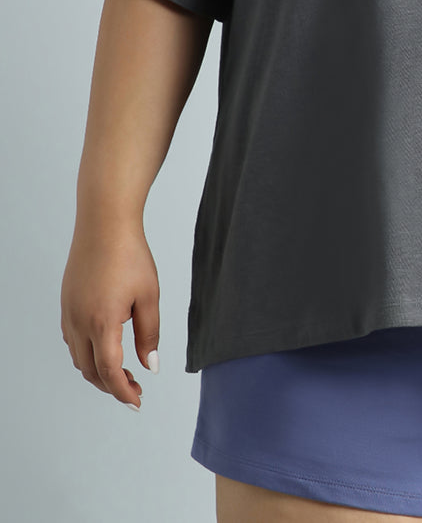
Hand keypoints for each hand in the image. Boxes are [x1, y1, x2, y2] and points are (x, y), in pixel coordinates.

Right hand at [61, 221, 159, 409]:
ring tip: (123, 371)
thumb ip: (149, 334)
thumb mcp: (149, 295)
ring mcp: (69, 313)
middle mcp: (79, 322)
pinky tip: (106, 348)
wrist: (104, 224)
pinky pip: (73, 341)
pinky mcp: (66, 304)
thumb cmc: (130, 255)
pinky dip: (87, 353)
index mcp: (102, 322)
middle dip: (111, 386)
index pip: (109, 371)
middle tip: (135, 389)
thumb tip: (150, 365)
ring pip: (79, 358)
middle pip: (90, 371)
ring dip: (98, 371)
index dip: (122, 391)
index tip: (137, 401)